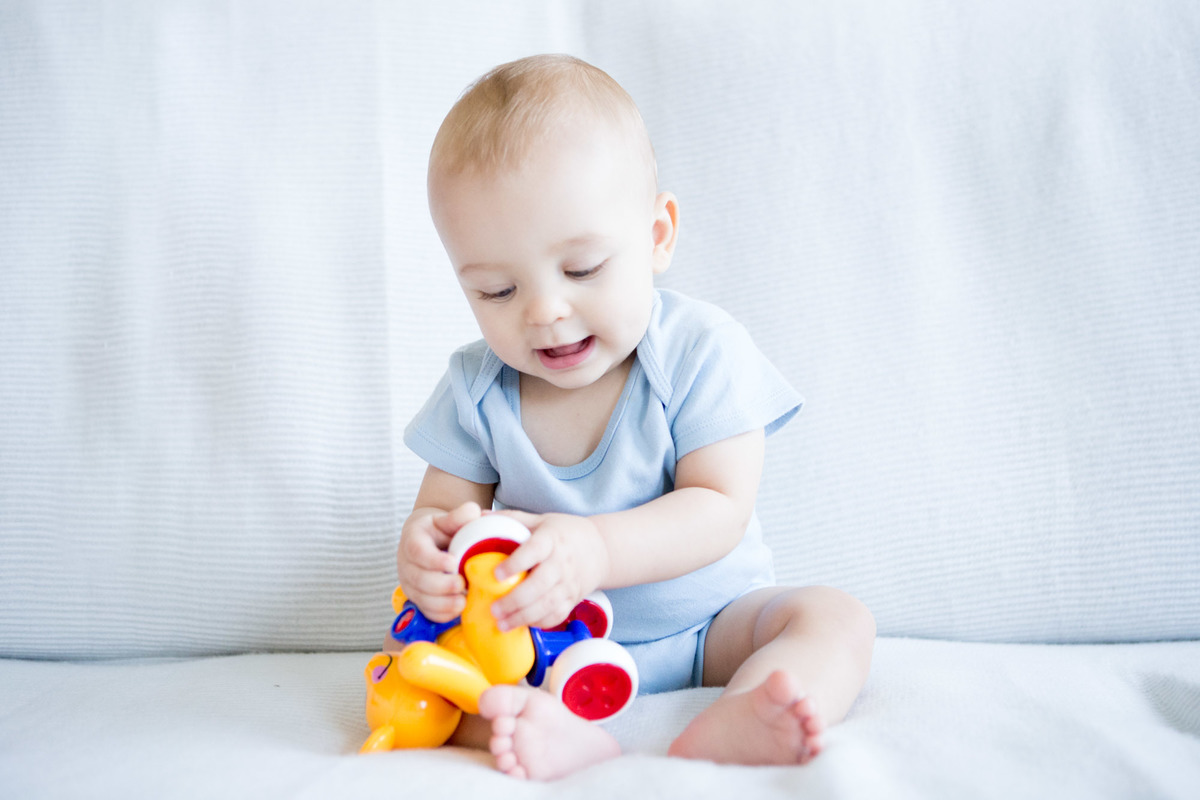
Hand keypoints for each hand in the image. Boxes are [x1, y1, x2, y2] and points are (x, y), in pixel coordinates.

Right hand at [396, 502, 481, 621]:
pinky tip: (458, 610)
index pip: (417, 551)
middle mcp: (407, 563)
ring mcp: (410, 583)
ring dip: (442, 603)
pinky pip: (426, 611)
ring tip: (463, 601)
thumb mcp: (448, 519)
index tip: (453, 563)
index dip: (434, 560)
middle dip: (441, 585)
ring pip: (421, 598)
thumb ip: (459, 516)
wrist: (431, 542)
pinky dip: (441, 614)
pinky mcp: (418, 598)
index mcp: (413, 540)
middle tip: (462, 584)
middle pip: (419, 579)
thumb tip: (474, 512)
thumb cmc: (442, 530)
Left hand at [487, 511, 609, 631]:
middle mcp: (562, 562)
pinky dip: (540, 623)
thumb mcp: (541, 520)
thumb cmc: (563, 533)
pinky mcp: (573, 599)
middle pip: (539, 584)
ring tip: (501, 624)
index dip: (516, 563)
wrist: (600, 549)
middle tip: (494, 609)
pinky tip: (522, 625)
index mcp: (551, 539)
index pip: (534, 550)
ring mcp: (569, 583)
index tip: (497, 574)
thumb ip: (512, 519)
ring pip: (547, 604)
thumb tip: (478, 515)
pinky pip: (557, 615)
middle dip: (515, 600)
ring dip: (523, 617)